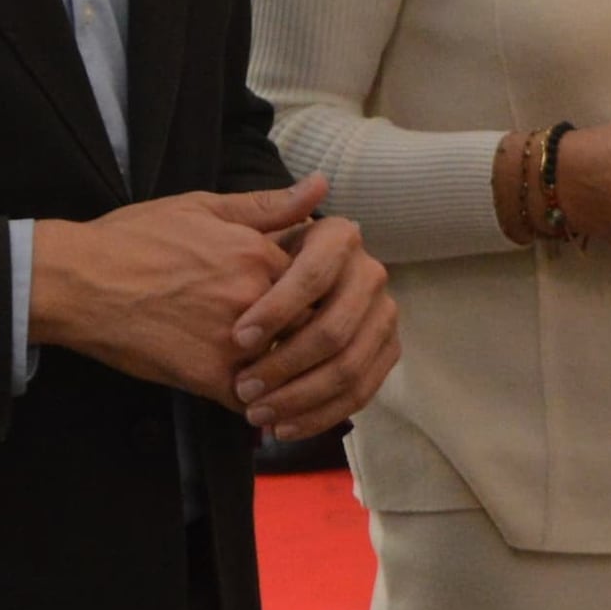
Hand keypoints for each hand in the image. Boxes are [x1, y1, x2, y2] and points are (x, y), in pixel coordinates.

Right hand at [34, 183, 318, 401]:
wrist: (77, 281)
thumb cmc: (134, 239)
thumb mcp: (202, 208)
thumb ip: (267, 206)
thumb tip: (322, 187)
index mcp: (258, 255)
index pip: (317, 284)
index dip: (309, 296)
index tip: (296, 303)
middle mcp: (254, 297)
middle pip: (310, 327)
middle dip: (302, 336)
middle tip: (294, 345)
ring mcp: (233, 340)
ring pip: (286, 367)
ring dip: (283, 373)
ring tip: (274, 375)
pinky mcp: (208, 377)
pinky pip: (252, 401)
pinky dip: (256, 405)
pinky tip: (250, 401)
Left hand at [228, 209, 401, 433]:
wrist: (238, 287)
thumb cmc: (228, 256)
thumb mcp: (234, 224)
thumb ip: (267, 209)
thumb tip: (320, 182)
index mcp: (339, 239)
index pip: (314, 277)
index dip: (278, 310)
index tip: (238, 339)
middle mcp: (369, 276)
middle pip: (334, 330)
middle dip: (286, 365)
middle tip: (244, 388)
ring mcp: (381, 318)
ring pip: (349, 368)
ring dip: (301, 398)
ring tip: (257, 412)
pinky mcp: (382, 354)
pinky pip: (359, 393)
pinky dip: (320, 415)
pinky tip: (283, 427)